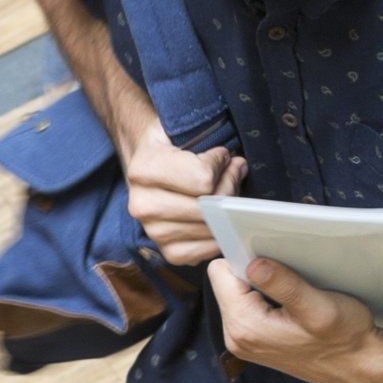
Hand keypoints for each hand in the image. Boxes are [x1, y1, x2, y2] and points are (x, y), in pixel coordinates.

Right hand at [127, 126, 243, 271]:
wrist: (144, 165)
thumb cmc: (169, 147)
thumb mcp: (182, 131)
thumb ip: (211, 144)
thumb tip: (239, 166)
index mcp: (144, 170)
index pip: (203, 178)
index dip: (222, 165)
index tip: (221, 156)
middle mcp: (143, 205)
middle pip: (210, 207)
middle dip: (229, 188)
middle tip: (232, 175)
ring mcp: (154, 232)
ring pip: (211, 228)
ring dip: (225, 212)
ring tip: (222, 195)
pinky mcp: (167, 251)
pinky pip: (204, 251)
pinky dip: (217, 235)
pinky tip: (216, 218)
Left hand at [207, 248, 382, 382]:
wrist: (358, 367)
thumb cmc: (345, 338)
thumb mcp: (320, 307)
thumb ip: (285, 285)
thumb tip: (253, 264)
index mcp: (245, 326)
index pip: (221, 272)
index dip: (245, 258)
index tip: (273, 261)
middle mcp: (236, 336)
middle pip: (226, 281)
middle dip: (253, 272)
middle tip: (288, 278)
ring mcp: (244, 340)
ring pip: (237, 293)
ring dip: (262, 286)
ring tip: (293, 292)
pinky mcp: (254, 340)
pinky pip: (248, 306)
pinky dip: (266, 298)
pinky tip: (291, 305)